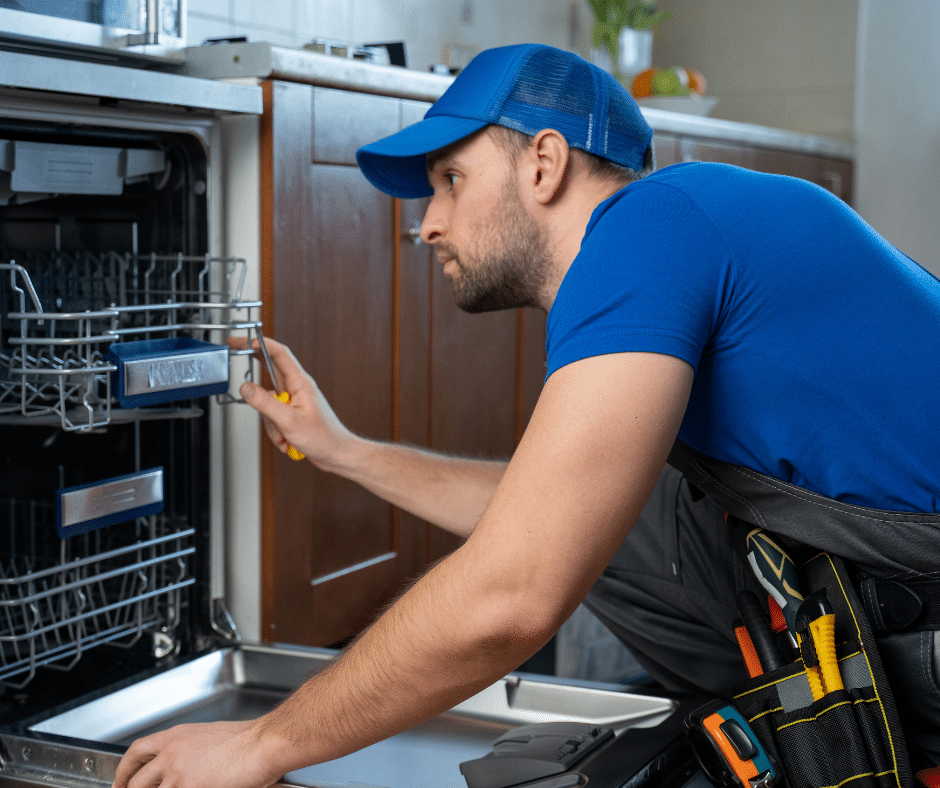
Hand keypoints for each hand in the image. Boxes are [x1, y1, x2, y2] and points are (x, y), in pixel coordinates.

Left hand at [112, 720, 283, 787]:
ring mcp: (179, 774)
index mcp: (177, 737)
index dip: (124, 771)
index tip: (122, 782)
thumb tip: (184, 769)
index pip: (137, 752)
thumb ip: (189, 751)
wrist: (263, 744)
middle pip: (137, 781)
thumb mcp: (210, 737)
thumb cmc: (248, 740)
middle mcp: (173, 754)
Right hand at [227, 336, 355, 469]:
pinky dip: (276, 431)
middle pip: (270, 370)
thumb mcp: (289, 420)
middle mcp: (297, 388)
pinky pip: (273, 416)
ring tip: (284, 434)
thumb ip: (265, 403)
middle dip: (254, 371)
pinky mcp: (291, 414)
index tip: (242, 341)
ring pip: (267, 401)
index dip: (259, 343)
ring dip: (270, 422)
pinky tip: (287, 440)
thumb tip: (245, 388)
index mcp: (300, 383)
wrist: (336, 454)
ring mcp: (294, 401)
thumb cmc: (324, 438)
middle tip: (236, 354)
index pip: (279, 354)